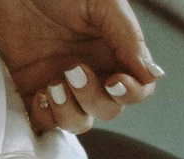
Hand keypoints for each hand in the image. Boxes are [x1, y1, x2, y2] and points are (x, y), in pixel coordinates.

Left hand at [0, 0, 161, 133]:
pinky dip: (44, 117)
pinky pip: (44, 122)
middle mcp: (92, 72)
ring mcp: (62, 84)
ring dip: (68, 112)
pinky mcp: (32, 90)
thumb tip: (152, 75)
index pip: (137, 89)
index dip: (131, 93)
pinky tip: (39, 94)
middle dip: (93, 99)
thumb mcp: (102, 5)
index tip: (114, 81)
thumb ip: (128, 39)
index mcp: (114, 52)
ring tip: (53, 84)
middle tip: (73, 70)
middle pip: (108, 110)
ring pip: (78, 122)